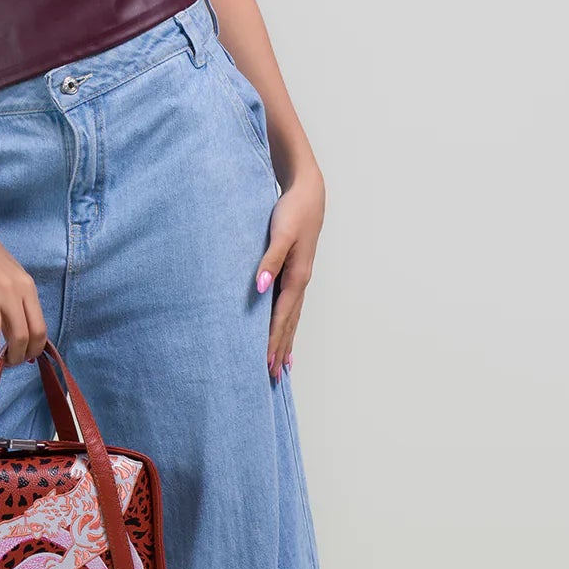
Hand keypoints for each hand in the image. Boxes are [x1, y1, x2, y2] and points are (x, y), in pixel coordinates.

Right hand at [0, 219, 48, 363]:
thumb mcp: (12, 280)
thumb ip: (18, 304)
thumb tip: (21, 339)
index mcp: (27, 289)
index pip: (39, 329)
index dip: (34, 351)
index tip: (24, 359)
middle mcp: (12, 290)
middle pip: (21, 335)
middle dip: (14, 357)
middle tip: (4, 362)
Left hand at [255, 163, 325, 378]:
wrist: (308, 192)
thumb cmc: (293, 211)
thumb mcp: (279, 234)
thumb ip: (269, 260)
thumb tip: (260, 288)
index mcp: (297, 276)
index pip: (282, 317)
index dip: (274, 341)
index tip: (266, 363)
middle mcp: (301, 281)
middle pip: (289, 323)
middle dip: (281, 350)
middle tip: (272, 376)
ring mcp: (300, 277)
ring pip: (292, 317)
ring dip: (286, 341)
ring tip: (281, 365)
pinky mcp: (296, 271)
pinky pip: (291, 305)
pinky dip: (287, 323)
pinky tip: (283, 330)